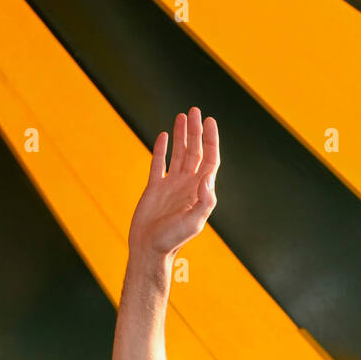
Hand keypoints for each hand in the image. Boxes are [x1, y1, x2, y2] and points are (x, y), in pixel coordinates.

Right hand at [128, 107, 219, 256]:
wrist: (149, 249)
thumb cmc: (172, 240)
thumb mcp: (193, 222)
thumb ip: (204, 201)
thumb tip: (208, 177)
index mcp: (199, 191)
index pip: (210, 159)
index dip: (211, 140)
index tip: (209, 121)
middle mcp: (187, 185)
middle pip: (195, 152)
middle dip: (196, 131)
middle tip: (195, 111)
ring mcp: (171, 185)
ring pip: (178, 154)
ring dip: (181, 136)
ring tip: (182, 116)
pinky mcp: (155, 188)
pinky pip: (159, 164)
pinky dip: (161, 149)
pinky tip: (164, 136)